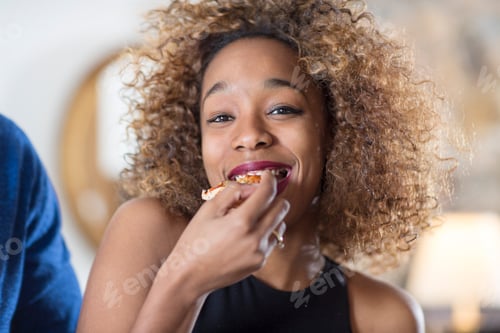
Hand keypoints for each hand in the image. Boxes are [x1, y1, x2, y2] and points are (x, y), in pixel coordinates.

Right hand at [157, 171, 288, 294]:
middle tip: (259, 194)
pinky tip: (248, 232)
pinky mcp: (260, 262)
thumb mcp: (208, 210)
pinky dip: (265, 231)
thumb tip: (250, 187)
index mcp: (241, 222)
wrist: (190, 276)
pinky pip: (272, 240)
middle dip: (273, 196)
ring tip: (251, 215)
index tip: (266, 175)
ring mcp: (260, 252)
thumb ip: (231, 192)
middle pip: (281, 207)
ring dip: (271, 214)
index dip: (269, 179)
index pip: (267, 193)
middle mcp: (255, 238)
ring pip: (280, 224)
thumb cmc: (194, 241)